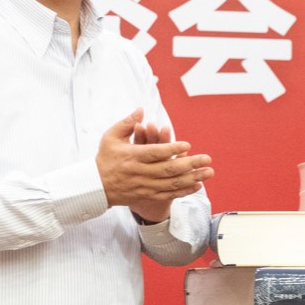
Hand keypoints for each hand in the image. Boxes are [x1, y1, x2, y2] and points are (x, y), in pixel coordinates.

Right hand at [98, 110, 213, 222]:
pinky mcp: (146, 195)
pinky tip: (197, 185)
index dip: (172, 149)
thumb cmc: (105, 158)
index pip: (155, 152)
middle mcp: (140, 172)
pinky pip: (168, 195)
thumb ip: (127, 123)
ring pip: (172, 183)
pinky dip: (184, 191)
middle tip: (207, 158)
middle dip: (191, 164)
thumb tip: (141, 110)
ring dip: (193, 178)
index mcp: (132, 156)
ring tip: (208, 172)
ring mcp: (144, 186)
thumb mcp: (111, 137)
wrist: (96, 187)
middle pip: (169, 169)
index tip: (188, 145)